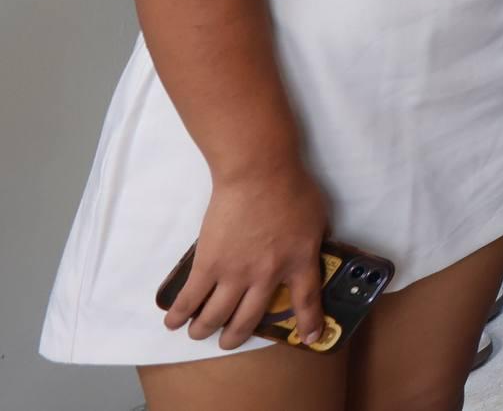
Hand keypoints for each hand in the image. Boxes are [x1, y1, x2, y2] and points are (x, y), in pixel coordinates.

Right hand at [163, 163, 329, 349]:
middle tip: (228, 340)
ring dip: (204, 329)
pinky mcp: (208, 264)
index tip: (308, 338)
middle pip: (249, 318)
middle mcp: (267, 276)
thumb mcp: (317, 218)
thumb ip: (314, 240)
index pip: (306, 301)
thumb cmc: (292, 187)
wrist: (258, 173)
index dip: (308, 323)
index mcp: (299, 262)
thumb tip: (312, 248)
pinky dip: (180, 313)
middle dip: (235, 336)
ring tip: (199, 332)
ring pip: (216, 315)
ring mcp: (236, 273)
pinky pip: (190, 297)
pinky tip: (173, 321)